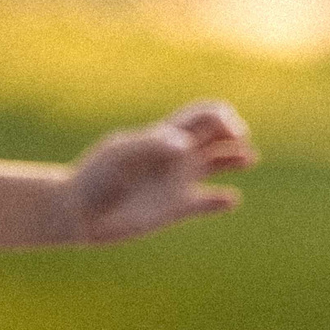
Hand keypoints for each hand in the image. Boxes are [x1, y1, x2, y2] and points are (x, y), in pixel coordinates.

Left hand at [63, 100, 255, 242]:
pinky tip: (232, 200)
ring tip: (250, 158)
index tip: (229, 132)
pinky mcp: (173, 209)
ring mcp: (175, 182)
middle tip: (241, 143)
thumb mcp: (120, 155)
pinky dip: (219, 201)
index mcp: (164, 137)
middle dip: (232, 134)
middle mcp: (174, 157)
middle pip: (213, 137)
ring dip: (233, 160)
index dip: (221, 117)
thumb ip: (152, 145)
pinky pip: (203, 202)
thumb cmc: (95, 177)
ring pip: (213, 165)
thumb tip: (186, 145)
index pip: (202, 116)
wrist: (79, 212)